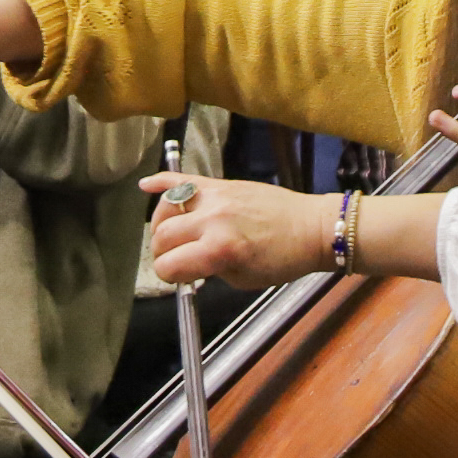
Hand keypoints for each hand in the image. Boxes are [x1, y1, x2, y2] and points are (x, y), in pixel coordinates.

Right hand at [143, 174, 336, 288]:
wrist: (311, 227)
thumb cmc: (283, 260)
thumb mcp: (244, 279)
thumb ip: (209, 271)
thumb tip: (187, 264)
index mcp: (219, 249)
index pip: (169, 265)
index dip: (170, 277)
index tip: (180, 278)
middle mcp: (211, 219)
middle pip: (161, 237)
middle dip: (163, 254)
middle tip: (177, 260)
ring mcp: (214, 196)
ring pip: (165, 208)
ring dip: (161, 226)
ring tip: (173, 236)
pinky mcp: (220, 183)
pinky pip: (182, 178)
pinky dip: (160, 181)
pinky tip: (145, 186)